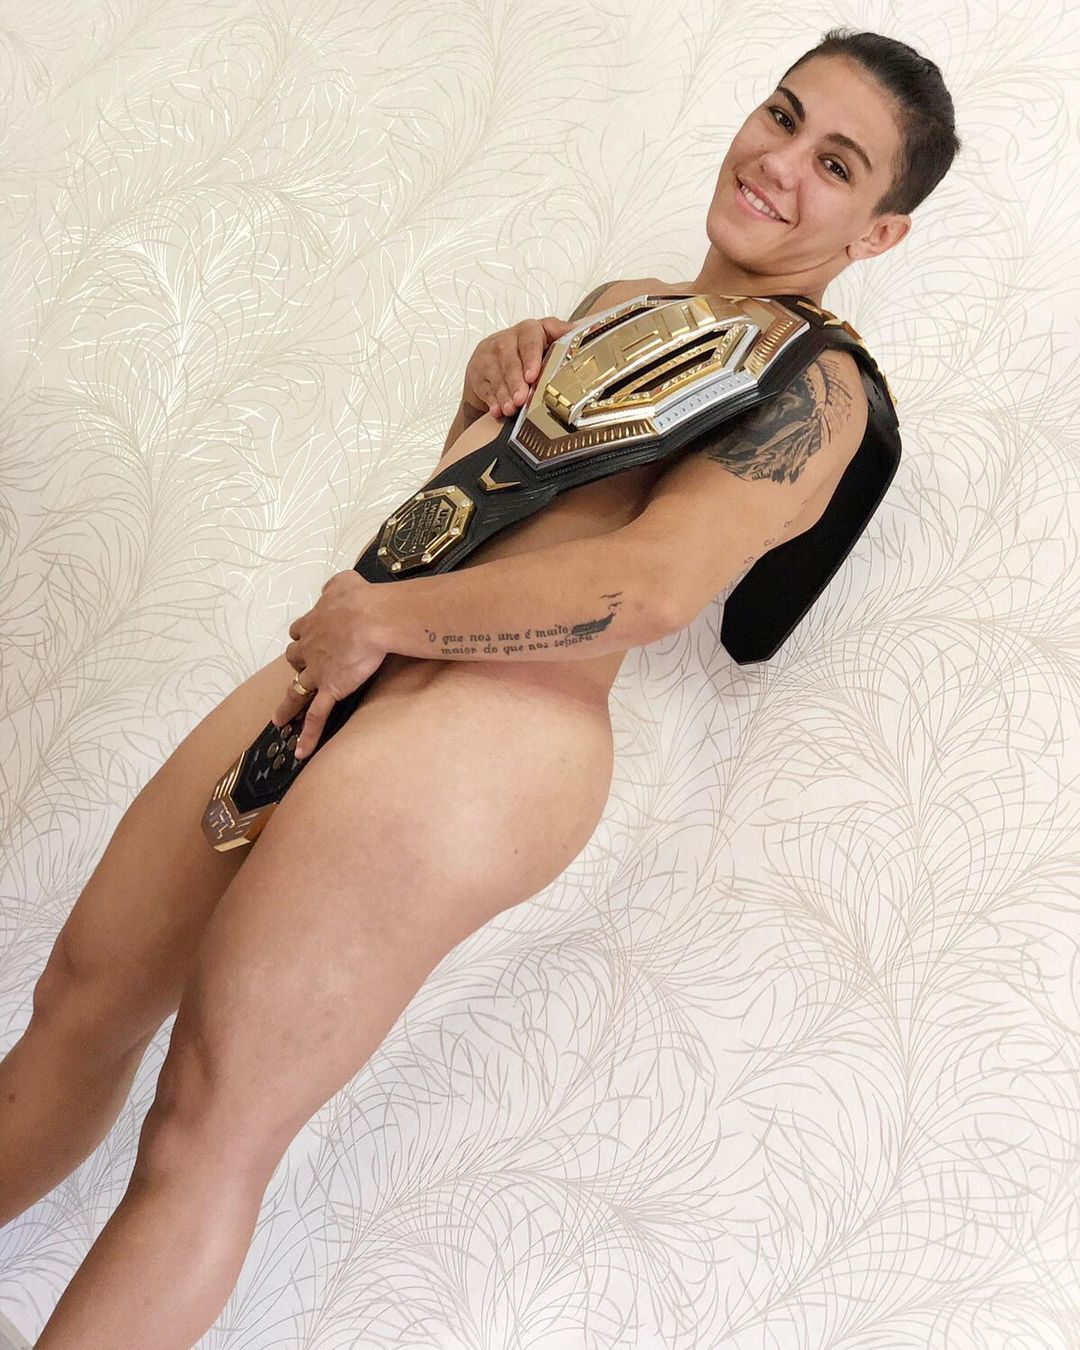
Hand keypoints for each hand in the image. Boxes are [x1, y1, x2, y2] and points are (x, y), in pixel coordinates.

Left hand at [272, 571, 388, 758]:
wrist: (370, 618)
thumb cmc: (361, 598)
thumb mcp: (344, 582)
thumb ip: (334, 587)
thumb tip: (332, 589)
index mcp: (314, 623)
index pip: (301, 630)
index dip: (305, 634)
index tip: (310, 636)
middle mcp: (310, 648)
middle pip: (295, 658)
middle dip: (298, 663)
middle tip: (304, 669)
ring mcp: (318, 672)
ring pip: (296, 691)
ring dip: (288, 704)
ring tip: (280, 719)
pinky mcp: (330, 690)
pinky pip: (316, 717)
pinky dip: (308, 735)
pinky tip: (301, 753)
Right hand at [464, 315, 579, 419]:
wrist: (491, 364)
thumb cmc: (525, 354)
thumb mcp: (544, 340)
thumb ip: (560, 335)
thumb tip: (582, 328)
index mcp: (528, 330)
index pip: (530, 338)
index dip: (532, 356)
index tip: (533, 375)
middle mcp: (506, 340)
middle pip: (510, 359)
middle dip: (516, 381)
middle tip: (522, 398)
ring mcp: (489, 355)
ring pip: (496, 374)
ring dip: (504, 393)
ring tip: (511, 408)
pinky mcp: (477, 371)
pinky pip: (484, 386)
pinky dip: (491, 400)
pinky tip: (497, 410)